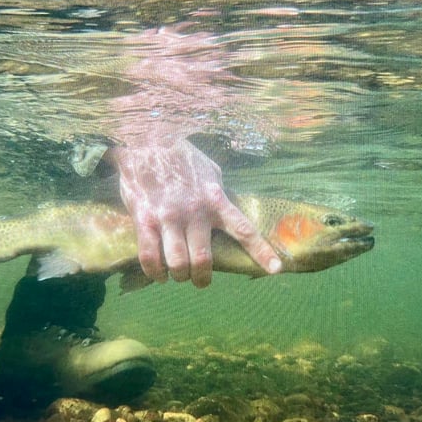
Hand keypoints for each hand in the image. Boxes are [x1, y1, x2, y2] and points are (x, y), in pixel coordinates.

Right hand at [104, 139, 281, 287]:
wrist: (145, 141)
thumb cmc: (180, 156)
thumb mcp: (210, 172)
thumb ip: (218, 194)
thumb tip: (228, 209)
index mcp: (215, 200)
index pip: (243, 230)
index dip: (261, 252)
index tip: (276, 269)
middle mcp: (195, 212)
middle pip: (204, 259)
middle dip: (202, 278)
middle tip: (200, 280)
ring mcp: (169, 217)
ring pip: (178, 263)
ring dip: (180, 276)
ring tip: (178, 275)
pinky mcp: (145, 220)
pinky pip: (150, 256)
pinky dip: (155, 272)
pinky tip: (158, 274)